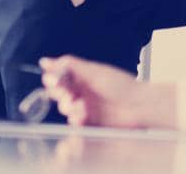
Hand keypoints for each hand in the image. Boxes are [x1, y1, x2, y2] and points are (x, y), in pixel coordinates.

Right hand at [40, 56, 175, 129]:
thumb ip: (69, 65)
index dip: (54, 80)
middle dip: (61, 94)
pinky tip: (83, 117)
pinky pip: (75, 122)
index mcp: (83, 76)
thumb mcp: (93, 71)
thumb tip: (45, 62)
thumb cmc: (121, 86)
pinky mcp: (91, 123)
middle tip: (70, 95)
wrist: (140, 107)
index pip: (60, 77)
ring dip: (70, 107)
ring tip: (81, 107)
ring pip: (66, 108)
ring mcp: (86, 107)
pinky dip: (76, 120)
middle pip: (60, 93)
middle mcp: (83, 91)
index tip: (53, 82)